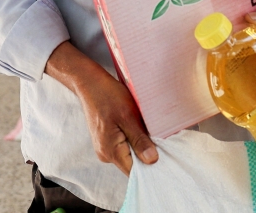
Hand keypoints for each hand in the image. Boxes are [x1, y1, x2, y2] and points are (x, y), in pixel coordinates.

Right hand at [46, 42, 156, 175]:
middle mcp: (105, 154)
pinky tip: (139, 127)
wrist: (89, 83)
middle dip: (147, 155)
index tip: (165, 157)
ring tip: (149, 130)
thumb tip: (152, 160)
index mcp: (110, 151)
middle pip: (132, 165)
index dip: (150, 167)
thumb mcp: (128, 116)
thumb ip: (139, 140)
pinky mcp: (106, 140)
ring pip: (128, 154)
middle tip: (162, 141)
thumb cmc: (108, 96)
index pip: (134, 172)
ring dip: (140, 145)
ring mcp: (104, 147)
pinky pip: (124, 146)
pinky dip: (133, 139)